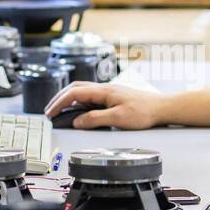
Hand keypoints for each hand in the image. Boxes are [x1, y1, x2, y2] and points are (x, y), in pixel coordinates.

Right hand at [42, 82, 165, 129]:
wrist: (161, 108)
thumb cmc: (144, 112)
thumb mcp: (118, 119)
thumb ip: (95, 119)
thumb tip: (77, 121)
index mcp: (103, 91)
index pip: (74, 93)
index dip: (59, 103)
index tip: (50, 113)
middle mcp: (104, 89)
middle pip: (75, 88)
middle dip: (59, 99)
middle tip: (49, 111)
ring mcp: (108, 92)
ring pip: (81, 91)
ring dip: (68, 99)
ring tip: (59, 111)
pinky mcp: (112, 97)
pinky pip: (90, 97)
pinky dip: (78, 102)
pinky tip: (78, 111)